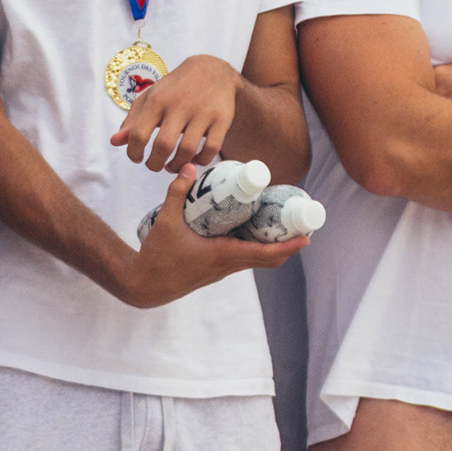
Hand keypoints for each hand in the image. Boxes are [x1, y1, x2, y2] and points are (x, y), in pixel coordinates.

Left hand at [113, 52, 239, 171]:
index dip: (134, 152)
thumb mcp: (151, 98)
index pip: (138, 134)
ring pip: (187, 150)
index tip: (137, 158)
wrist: (212, 71)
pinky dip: (201, 160)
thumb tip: (115, 142)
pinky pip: (211, 148)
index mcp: (157, 99)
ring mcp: (202, 111)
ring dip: (176, 166)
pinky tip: (194, 160)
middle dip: (155, 164)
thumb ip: (132, 121)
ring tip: (172, 166)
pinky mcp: (221, 118)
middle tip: (154, 166)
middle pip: (163, 146)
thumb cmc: (175, 88)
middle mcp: (179, 104)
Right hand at [121, 164, 305, 307]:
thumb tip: (190, 166)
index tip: (307, 236)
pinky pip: (245, 259)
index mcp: (222, 255)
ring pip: (258, 260)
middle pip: (270, 259)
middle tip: (300, 223)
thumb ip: (177, 192)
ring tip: (281, 223)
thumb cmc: (157, 256)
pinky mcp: (216, 269)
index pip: (265, 253)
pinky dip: (256, 248)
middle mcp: (228, 265)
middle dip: (288, 244)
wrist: (144, 284)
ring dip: (274, 246)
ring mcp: (223, 270)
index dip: (288, 246)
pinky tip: (252, 230)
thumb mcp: (166, 221)